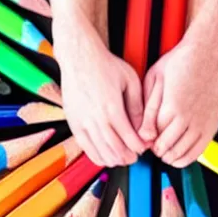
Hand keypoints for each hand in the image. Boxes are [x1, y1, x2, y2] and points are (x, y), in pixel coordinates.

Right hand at [56, 18, 145, 166]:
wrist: (79, 57)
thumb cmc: (105, 65)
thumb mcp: (130, 80)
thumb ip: (137, 105)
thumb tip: (143, 127)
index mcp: (112, 108)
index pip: (129, 138)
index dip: (139, 147)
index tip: (145, 147)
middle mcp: (95, 118)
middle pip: (115, 149)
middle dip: (128, 156)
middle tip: (136, 156)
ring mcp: (82, 122)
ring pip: (99, 152)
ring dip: (114, 159)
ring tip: (123, 158)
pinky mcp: (73, 122)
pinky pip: (85, 147)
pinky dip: (96, 156)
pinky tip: (106, 156)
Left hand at [139, 17, 217, 167]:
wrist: (208, 52)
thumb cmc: (180, 61)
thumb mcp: (155, 79)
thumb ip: (149, 109)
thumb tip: (144, 134)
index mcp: (173, 106)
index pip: (154, 136)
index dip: (145, 139)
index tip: (142, 137)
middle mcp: (190, 118)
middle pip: (168, 147)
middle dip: (156, 149)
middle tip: (151, 144)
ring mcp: (204, 122)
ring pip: (183, 153)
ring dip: (170, 155)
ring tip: (163, 149)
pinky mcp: (214, 123)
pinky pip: (200, 150)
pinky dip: (187, 157)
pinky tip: (178, 153)